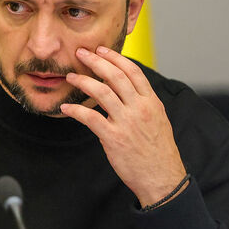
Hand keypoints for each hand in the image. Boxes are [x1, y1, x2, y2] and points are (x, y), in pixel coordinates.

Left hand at [60, 46, 186, 207]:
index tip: (101, 50)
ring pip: (102, 92)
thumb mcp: (157, 120)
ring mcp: (127, 122)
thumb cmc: (158, 151)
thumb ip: (143, 103)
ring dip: (83, 81)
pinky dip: (76, 110)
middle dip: (96, 61)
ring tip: (71, 77)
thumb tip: (126, 89)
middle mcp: (140, 108)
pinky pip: (90, 118)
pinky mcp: (114, 138)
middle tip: (81, 53)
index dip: (115, 57)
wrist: (162, 178)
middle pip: (115, 76)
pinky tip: (66, 107)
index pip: (133, 72)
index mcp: (151, 102)